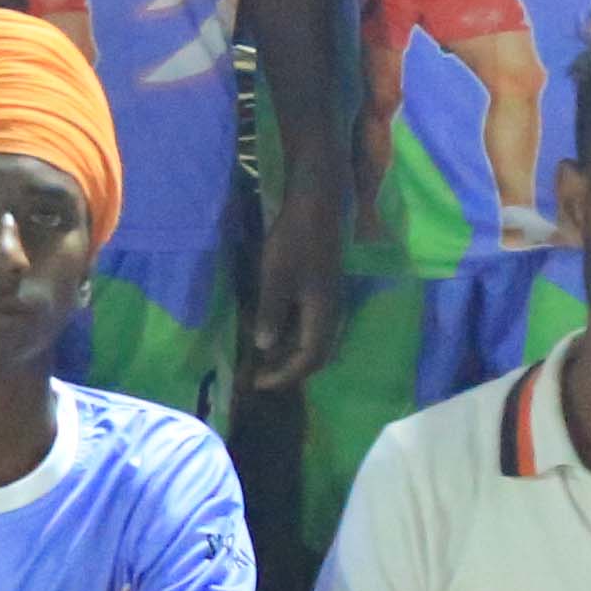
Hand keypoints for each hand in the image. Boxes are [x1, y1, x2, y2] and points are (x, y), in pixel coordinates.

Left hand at [243, 170, 344, 390]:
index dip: (284, 375)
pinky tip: (273, 332)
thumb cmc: (294, 241)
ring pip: (314, 341)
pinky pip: (311, 326)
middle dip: (289, 371)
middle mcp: (332, 313)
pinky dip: (293, 337)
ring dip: (291, 355)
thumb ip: (272, 313)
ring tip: (263, 361)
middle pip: (316, 355)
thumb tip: (265, 348)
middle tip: (260, 378)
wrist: (315, 207)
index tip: (258, 383)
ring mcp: (330, 301)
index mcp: (323, 313)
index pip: (308, 359)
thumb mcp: (275, 277)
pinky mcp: (323, 291)